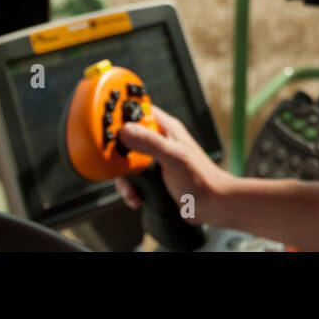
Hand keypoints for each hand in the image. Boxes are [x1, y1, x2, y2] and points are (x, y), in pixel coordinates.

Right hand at [113, 102, 235, 225]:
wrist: (213, 206)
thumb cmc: (202, 179)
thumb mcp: (174, 157)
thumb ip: (150, 143)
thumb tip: (126, 131)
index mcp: (166, 129)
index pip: (138, 111)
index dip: (120, 115)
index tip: (105, 125)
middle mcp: (160, 142)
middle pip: (127, 139)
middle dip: (118, 156)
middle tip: (116, 168)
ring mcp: (156, 160)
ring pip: (127, 163)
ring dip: (125, 179)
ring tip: (132, 191)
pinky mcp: (155, 178)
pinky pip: (133, 180)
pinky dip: (131, 190)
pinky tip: (137, 199)